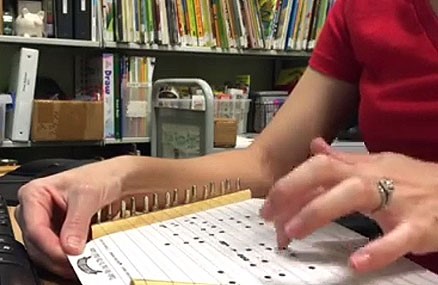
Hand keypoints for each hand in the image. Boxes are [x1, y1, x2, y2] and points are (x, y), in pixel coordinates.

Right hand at [15, 158, 123, 277]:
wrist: (115, 178)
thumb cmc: (99, 176)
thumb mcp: (87, 196)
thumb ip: (77, 222)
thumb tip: (69, 246)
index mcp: (34, 194)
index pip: (35, 228)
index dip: (51, 246)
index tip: (68, 256)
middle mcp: (34, 209)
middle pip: (37, 243)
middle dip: (56, 257)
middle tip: (77, 265)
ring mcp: (44, 222)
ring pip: (44, 250)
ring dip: (62, 260)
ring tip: (81, 264)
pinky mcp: (56, 232)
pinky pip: (56, 250)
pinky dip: (68, 257)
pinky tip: (82, 259)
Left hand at [261, 138, 437, 272]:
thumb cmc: (414, 180)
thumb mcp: (377, 164)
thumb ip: (344, 159)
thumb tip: (315, 147)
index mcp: (363, 167)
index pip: (319, 166)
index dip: (290, 181)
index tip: (268, 203)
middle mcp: (376, 178)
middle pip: (329, 173)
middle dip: (294, 190)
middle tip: (270, 216)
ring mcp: (399, 200)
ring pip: (355, 196)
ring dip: (320, 211)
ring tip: (292, 231)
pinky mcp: (420, 226)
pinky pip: (398, 237)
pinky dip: (377, 250)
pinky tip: (355, 262)